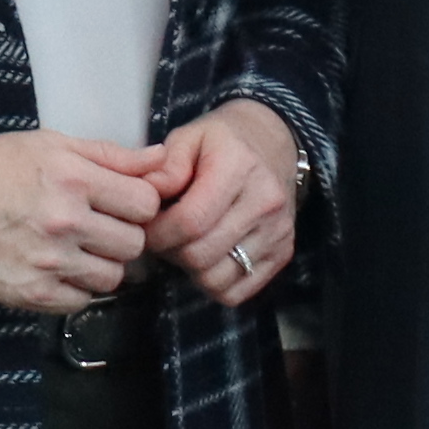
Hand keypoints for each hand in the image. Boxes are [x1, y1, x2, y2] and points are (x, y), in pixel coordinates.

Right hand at [0, 130, 166, 311]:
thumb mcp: (50, 144)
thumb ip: (110, 155)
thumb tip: (161, 159)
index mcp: (73, 179)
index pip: (146, 203)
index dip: (139, 204)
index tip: (123, 204)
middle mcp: (64, 222)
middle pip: (135, 244)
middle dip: (124, 235)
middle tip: (101, 227)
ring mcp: (48, 262)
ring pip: (113, 277)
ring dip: (103, 264)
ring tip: (79, 248)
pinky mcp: (31, 292)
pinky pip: (81, 300)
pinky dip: (77, 287)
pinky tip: (59, 268)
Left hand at [140, 97, 305, 308]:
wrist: (274, 143)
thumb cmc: (223, 142)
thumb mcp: (188, 137)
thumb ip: (165, 167)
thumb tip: (146, 196)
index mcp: (239, 166)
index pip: (190, 222)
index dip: (157, 234)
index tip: (144, 228)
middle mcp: (266, 202)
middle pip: (201, 255)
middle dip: (169, 252)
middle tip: (161, 238)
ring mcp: (279, 231)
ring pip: (216, 279)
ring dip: (189, 270)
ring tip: (184, 246)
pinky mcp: (283, 253)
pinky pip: (236, 292)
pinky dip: (212, 283)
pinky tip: (207, 257)